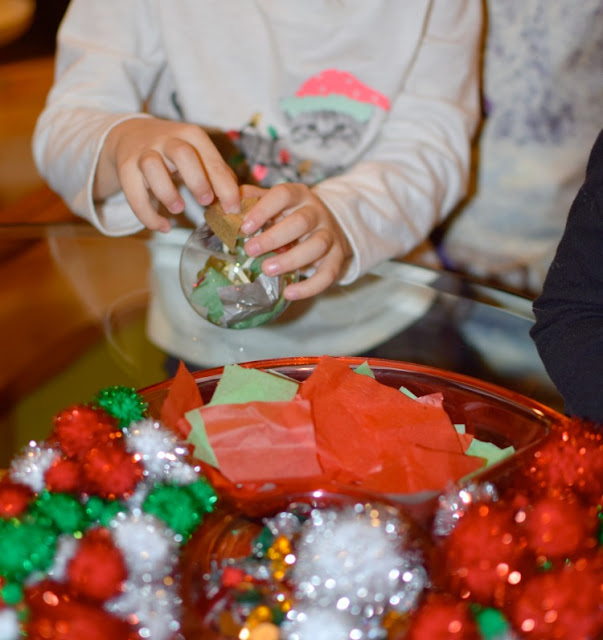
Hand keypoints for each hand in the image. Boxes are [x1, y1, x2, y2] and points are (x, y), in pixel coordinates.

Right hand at [93, 117, 239, 231]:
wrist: (130, 134)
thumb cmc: (174, 152)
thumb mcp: (197, 155)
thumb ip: (217, 175)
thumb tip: (238, 202)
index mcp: (191, 136)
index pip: (211, 159)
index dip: (224, 186)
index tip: (232, 208)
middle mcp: (167, 139)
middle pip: (183, 154)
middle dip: (197, 181)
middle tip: (206, 202)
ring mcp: (144, 152)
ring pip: (152, 166)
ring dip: (167, 192)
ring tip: (178, 209)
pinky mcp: (126, 167)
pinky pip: (133, 192)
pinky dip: (147, 214)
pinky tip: (163, 227)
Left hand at [240, 183, 351, 299]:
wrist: (328, 226)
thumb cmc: (291, 216)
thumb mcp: (274, 204)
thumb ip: (252, 202)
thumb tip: (226, 207)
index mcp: (298, 196)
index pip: (283, 195)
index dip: (263, 209)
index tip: (244, 227)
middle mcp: (317, 213)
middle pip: (301, 222)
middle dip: (274, 237)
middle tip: (250, 251)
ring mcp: (329, 235)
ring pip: (316, 246)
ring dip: (291, 259)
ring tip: (266, 270)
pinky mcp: (337, 258)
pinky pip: (328, 274)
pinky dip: (309, 287)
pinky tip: (289, 293)